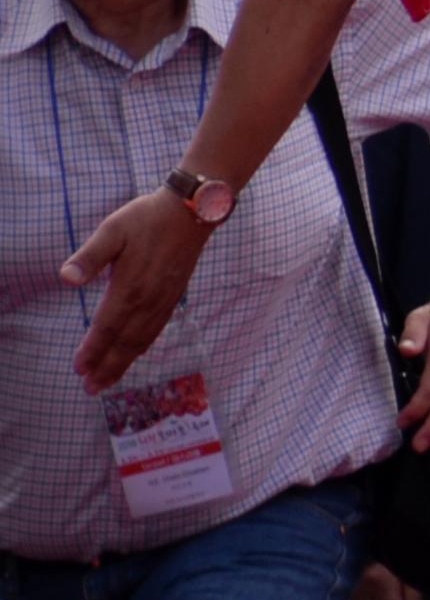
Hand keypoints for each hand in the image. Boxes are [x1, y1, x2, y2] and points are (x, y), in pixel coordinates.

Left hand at [61, 189, 213, 391]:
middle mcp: (149, 300)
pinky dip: (144, 347)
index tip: (79, 369)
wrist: (194, 211)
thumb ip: (89, 257)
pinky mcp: (174, 295)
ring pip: (143, 340)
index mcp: (130, 288)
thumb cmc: (148, 217)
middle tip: (92, 388)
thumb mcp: (112, 230)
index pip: (106, 328)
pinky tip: (136, 352)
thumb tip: (66, 278)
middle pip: (125, 343)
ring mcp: (164, 300)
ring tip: (109, 380)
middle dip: (107, 367)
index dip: (92, 351)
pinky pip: (157, 329)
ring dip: (125, 363)